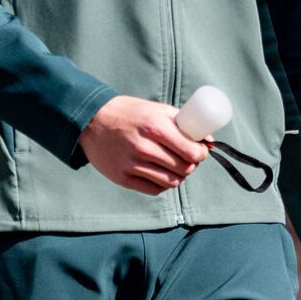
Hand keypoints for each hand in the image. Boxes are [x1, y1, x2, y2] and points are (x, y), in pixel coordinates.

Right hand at [78, 95, 209, 193]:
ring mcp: (131, 164)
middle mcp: (143, 147)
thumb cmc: (130, 113)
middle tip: (188, 159)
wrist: (92, 120)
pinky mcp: (121, 177)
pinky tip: (160, 173)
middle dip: (191, 165)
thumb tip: (208, 141)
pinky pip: (154, 189)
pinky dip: (162, 184)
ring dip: (178, 176)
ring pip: (170, 182)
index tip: (200, 152)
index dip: (201, 154)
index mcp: (155, 127)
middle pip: (183, 169)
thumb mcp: (157, 110)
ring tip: (174, 166)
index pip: (191, 152)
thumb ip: (183, 123)